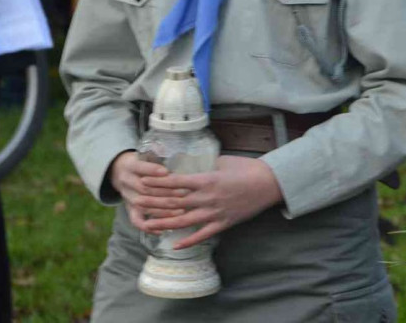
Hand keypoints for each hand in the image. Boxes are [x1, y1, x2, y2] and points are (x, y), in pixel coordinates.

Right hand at [109, 151, 184, 230]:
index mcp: (130, 166)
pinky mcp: (129, 209)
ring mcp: (127, 198)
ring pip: (144, 206)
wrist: (120, 171)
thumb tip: (171, 151)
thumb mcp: (145, 153)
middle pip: (145, 190)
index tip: (167, 172)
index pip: (140, 168)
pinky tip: (163, 230)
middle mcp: (126, 182)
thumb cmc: (142, 161)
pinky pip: (137, 221)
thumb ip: (157, 153)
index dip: (152, 171)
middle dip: (165, 193)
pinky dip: (149, 227)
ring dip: (162, 210)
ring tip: (181, 211)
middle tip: (184, 194)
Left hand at [136, 156, 283, 248]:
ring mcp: (214, 213)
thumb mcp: (224, 161)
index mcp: (206, 180)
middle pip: (174, 202)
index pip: (176, 182)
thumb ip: (206, 166)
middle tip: (136, 202)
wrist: (268, 184)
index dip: (158, 183)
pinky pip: (202, 235)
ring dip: (163, 223)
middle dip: (154, 202)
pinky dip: (188, 241)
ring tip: (147, 225)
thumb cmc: (248, 168)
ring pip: (183, 221)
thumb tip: (193, 165)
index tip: (143, 181)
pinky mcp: (223, 223)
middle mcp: (207, 198)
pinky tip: (174, 244)